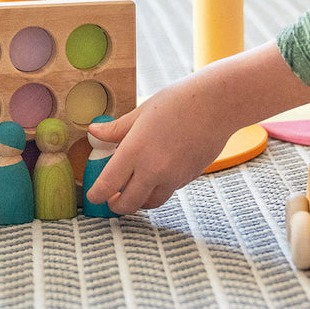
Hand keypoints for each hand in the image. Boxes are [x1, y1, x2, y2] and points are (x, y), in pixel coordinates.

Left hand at [85, 42, 309, 214]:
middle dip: (115, 206)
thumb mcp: (141, 112)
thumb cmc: (178, 102)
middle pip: (128, 204)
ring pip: (149, 202)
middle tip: (110, 200)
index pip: (108, 185)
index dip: (97, 196)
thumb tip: (94, 132)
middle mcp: (153, 170)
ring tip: (131, 191)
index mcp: (135, 151)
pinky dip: (156, 190)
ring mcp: (173, 177)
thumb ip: (116, 129)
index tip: (92, 197)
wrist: (217, 105)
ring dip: (138, 202)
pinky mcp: (188, 178)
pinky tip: (155, 176)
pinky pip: (167, 191)